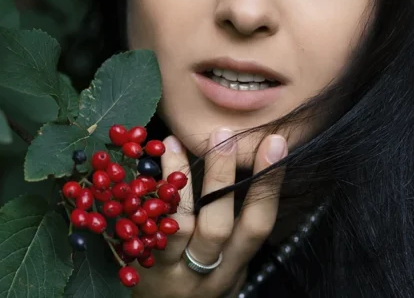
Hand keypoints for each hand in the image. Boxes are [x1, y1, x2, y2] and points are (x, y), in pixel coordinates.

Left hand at [129, 128, 286, 297]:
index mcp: (234, 267)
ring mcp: (170, 273)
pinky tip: (142, 170)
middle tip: (223, 134)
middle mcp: (205, 274)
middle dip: (222, 177)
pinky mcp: (138, 268)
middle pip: (217, 225)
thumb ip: (232, 225)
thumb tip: (241, 163)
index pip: (258, 224)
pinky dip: (144, 198)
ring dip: (177, 180)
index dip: (269, 184)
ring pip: (176, 225)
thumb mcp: (224, 261)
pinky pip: (141, 229)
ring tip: (172, 142)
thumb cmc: (197, 280)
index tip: (275, 143)